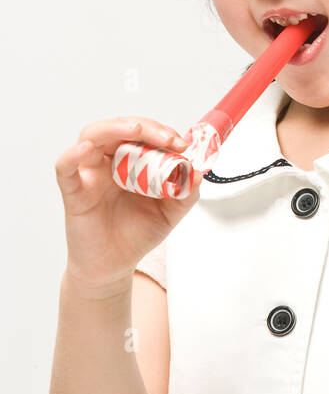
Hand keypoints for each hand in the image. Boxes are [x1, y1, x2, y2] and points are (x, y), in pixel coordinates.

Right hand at [55, 117, 203, 292]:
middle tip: (168, 139)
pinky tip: (86, 149)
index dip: (163, 133)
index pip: (144, 134)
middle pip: (120, 128)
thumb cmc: (136, 234)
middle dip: (147, 128)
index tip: (182, 145)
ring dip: (114, 128)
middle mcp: (108, 161)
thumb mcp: (171, 212)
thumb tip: (198, 171)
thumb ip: (185, 192)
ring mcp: (90, 173)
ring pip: (92, 136)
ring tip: (136, 129)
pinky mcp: (74, 191)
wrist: (114, 265)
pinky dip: (72, 155)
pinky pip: (65, 167)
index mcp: (131, 161)